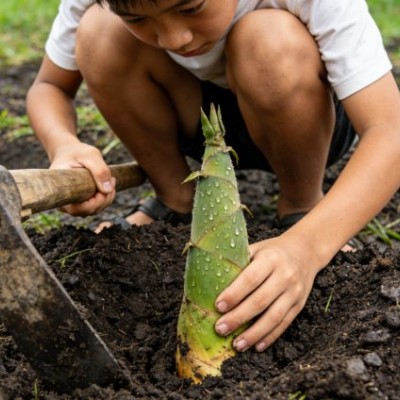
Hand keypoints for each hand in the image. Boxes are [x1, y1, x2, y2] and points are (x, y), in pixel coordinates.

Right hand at [50, 142, 115, 215]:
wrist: (70, 152)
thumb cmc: (77, 152)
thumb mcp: (89, 155)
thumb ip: (100, 170)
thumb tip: (108, 190)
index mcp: (60, 192)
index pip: (77, 209)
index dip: (94, 203)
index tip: (103, 188)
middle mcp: (65, 202)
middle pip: (89, 211)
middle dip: (104, 198)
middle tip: (111, 179)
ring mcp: (74, 204)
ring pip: (95, 210)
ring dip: (107, 197)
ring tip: (110, 179)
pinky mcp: (82, 202)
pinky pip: (97, 206)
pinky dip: (107, 197)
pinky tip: (109, 183)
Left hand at [214, 235, 319, 351]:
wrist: (305, 251)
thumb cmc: (272, 251)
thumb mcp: (257, 249)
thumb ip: (239, 261)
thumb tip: (209, 278)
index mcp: (270, 259)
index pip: (250, 279)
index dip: (234, 294)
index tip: (218, 306)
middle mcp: (284, 275)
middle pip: (260, 300)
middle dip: (238, 317)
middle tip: (220, 329)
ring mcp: (294, 291)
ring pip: (274, 316)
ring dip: (254, 333)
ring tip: (237, 345)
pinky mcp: (300, 304)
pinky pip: (285, 323)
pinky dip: (270, 336)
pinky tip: (257, 346)